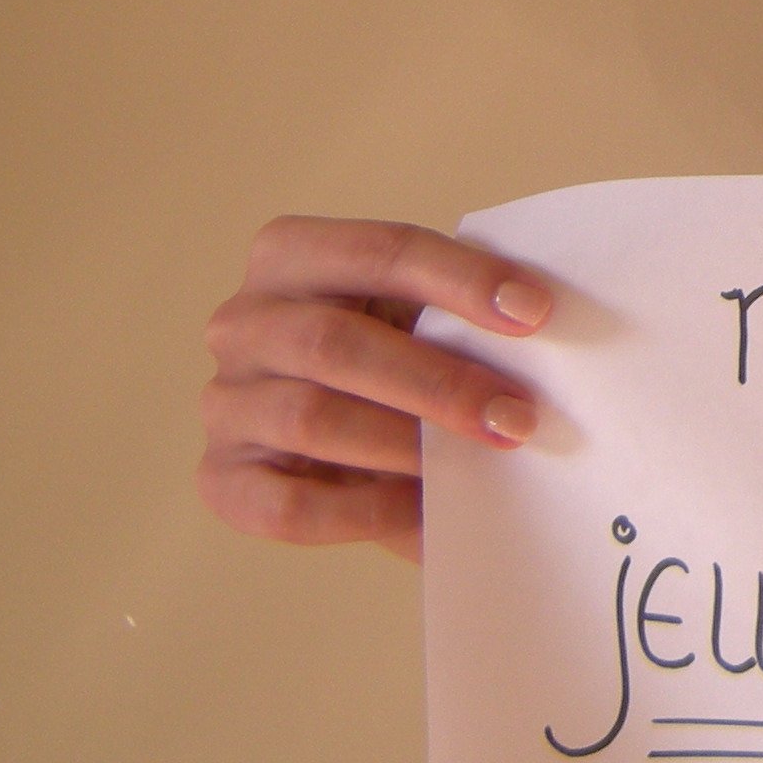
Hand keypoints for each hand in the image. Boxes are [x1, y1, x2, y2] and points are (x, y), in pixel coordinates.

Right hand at [197, 216, 552, 562]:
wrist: (360, 445)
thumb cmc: (402, 360)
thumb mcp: (424, 318)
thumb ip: (462, 314)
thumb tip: (539, 326)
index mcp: (291, 254)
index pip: (379, 251)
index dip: (461, 279)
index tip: (535, 312)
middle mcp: (242, 322)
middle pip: (333, 341)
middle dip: (438, 380)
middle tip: (518, 415)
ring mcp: (225, 402)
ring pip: (310, 418)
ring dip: (406, 444)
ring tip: (479, 461)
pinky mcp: (223, 479)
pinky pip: (287, 504)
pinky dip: (365, 511)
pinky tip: (426, 509)